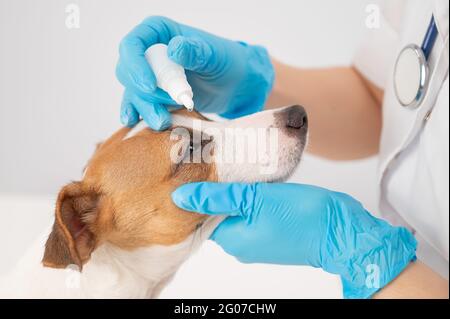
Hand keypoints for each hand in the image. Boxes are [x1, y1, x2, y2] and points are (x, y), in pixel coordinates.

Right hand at [116, 16, 273, 129]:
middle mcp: (149, 53)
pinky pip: (138, 105)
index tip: (150, 86)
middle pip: (127, 72)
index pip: (132, 45)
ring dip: (145, 109)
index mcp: (160, 33)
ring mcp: (150, 76)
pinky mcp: (154, 96)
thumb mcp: (214, 56)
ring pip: (133, 93)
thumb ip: (196, 51)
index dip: (135, 66)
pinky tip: (135, 123)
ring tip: (164, 122)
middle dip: (144, 92)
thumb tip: (174, 49)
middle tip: (172, 102)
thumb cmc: (227, 62)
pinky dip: (139, 115)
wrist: (234, 86)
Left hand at [172, 182, 416, 297]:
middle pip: (219, 212)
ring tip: (238, 165)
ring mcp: (259, 240)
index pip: (203, 214)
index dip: (200, 191)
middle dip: (220, 188)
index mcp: (232, 239)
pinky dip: (253, 197)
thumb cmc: (301, 215)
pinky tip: (257, 179)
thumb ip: (218, 197)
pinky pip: (254, 213)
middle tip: (219, 161)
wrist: (341, 231)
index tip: (199, 167)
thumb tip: (181, 196)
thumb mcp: (256, 199)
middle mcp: (242, 244)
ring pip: (238, 211)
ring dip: (238, 190)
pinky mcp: (274, 232)